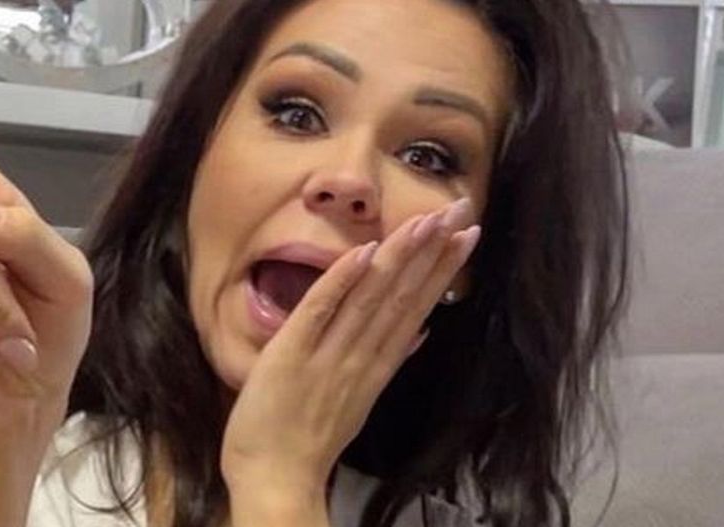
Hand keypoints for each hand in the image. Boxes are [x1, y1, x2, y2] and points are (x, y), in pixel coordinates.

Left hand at [221, 199, 479, 519]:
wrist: (275, 482)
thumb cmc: (307, 441)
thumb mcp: (358, 401)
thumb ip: (386, 363)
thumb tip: (420, 333)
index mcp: (376, 366)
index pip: (415, 308)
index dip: (442, 270)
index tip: (466, 237)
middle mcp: (361, 357)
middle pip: (402, 296)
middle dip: (433, 251)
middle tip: (463, 211)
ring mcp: (328, 355)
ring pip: (370, 297)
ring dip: (400, 257)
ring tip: (429, 221)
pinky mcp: (290, 355)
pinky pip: (319, 312)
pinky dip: (341, 282)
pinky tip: (365, 253)